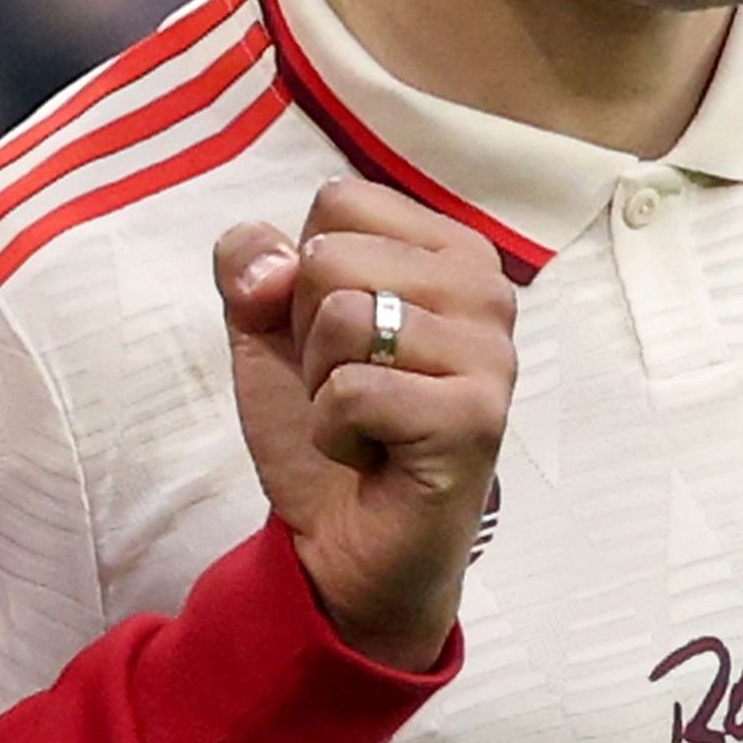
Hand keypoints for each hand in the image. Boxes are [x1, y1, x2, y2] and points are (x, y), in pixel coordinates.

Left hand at [212, 179, 513, 669]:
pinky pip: (353, 390)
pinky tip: (372, 455)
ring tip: (363, 419)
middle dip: (308, 334)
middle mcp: (484, 287)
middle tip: (350, 387)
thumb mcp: (267, 328)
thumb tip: (268, 265)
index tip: (338, 339)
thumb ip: (250, 264)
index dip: (302, 276)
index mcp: (446, 249)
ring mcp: (491, 352)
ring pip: (343, 317)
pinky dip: (334, 433)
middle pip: (332, 255)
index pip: (338, 201)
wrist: (345, 542)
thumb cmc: (324, 424)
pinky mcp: (475, 417)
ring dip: (322, 385)